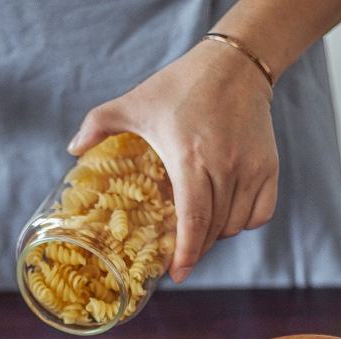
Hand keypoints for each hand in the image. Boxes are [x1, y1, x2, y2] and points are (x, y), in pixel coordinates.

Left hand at [68, 42, 278, 282]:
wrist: (235, 63)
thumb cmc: (182, 85)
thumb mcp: (135, 102)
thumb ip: (99, 124)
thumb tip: (71, 150)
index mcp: (190, 160)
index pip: (192, 223)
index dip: (185, 255)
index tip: (176, 274)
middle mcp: (224, 168)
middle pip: (213, 230)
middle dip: (195, 248)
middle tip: (180, 254)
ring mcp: (251, 169)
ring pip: (235, 225)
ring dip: (216, 235)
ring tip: (200, 228)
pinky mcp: (269, 167)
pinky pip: (260, 214)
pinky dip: (244, 222)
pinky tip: (227, 214)